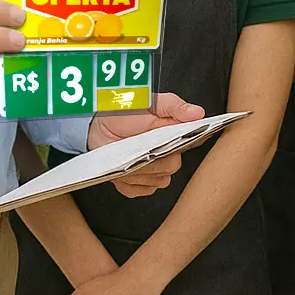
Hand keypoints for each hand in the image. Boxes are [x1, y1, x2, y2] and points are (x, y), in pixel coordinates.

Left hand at [88, 91, 204, 197]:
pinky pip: (138, 191)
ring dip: (139, 172)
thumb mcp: (150, 103)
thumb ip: (174, 106)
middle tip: (136, 148)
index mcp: (173, 137)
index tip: (155, 144)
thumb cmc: (124, 112)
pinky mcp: (136, 184)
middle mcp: (166, 156)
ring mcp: (152, 172)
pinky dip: (128, 183)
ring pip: (155, 182)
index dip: (170, 150)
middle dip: (151, 160)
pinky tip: (122, 169)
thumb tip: (197, 113)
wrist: (97, 125)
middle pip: (169, 169)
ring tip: (126, 156)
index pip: (183, 151)